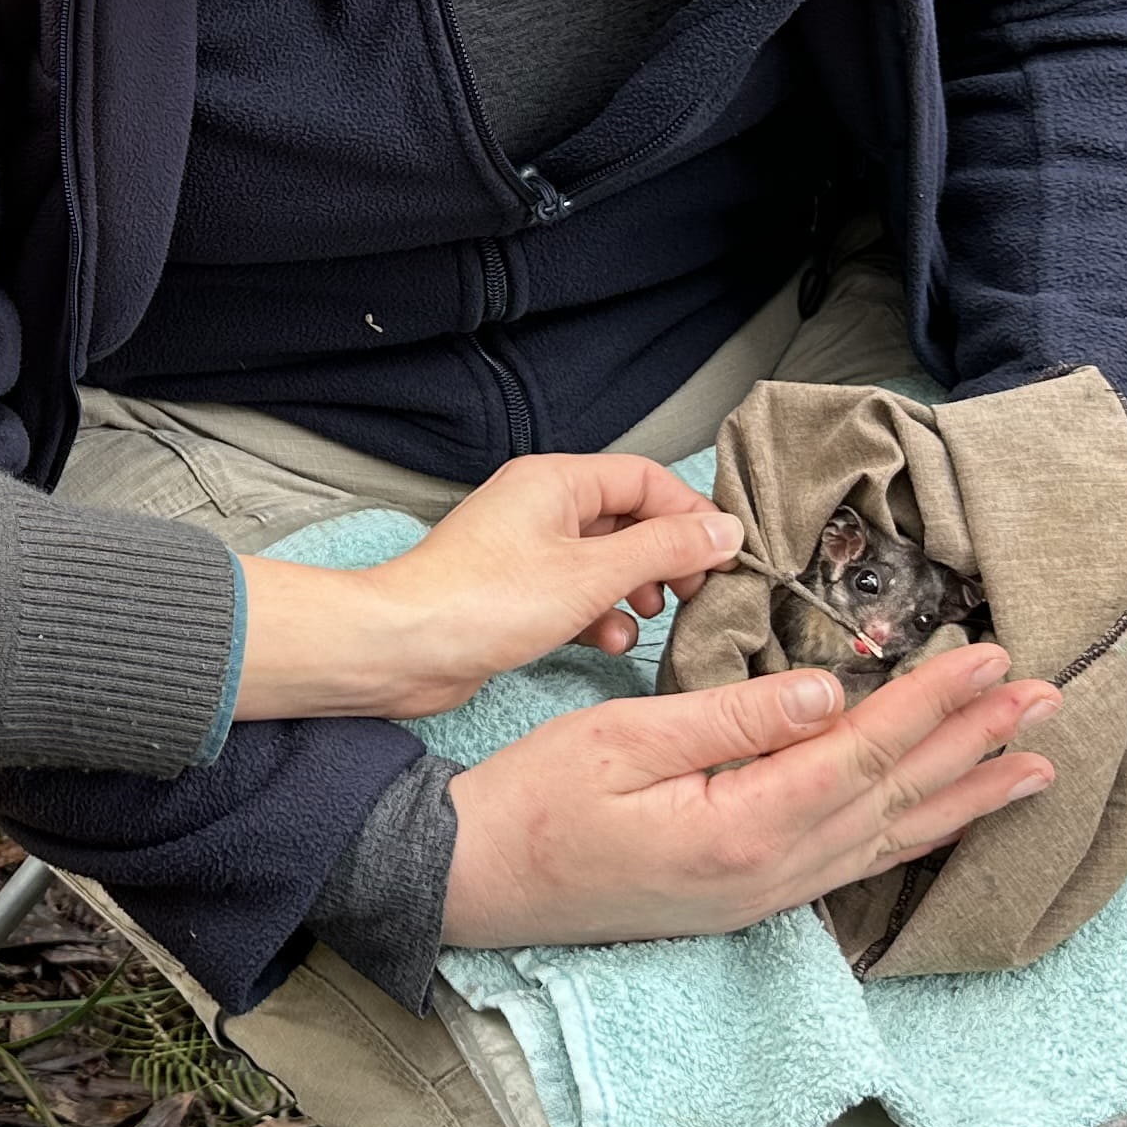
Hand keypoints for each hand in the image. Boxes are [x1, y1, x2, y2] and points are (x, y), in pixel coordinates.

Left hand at [229, 453, 742, 723]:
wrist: (403, 648)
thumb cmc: (484, 601)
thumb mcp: (592, 574)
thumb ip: (664, 550)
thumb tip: (724, 532)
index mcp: (555, 480)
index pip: (645, 478)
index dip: (689, 515)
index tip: (724, 556)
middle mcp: (540, 507)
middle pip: (628, 520)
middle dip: (665, 558)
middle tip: (693, 594)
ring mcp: (526, 551)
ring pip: (604, 563)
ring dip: (634, 591)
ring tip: (650, 617)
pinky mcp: (515, 594)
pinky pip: (576, 595)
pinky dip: (599, 616)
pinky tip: (608, 641)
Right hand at [434, 644, 1059, 947]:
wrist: (475, 884)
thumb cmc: (534, 801)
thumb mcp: (621, 739)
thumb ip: (730, 718)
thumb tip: (823, 691)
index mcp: (744, 825)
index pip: (866, 751)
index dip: (936, 702)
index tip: (993, 656)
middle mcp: (774, 872)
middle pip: (900, 798)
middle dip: (979, 743)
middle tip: (1049, 698)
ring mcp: (767, 895)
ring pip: (892, 839)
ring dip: (967, 796)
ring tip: (1034, 766)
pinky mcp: (752, 898)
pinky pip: (859, 864)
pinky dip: (915, 835)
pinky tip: (944, 819)